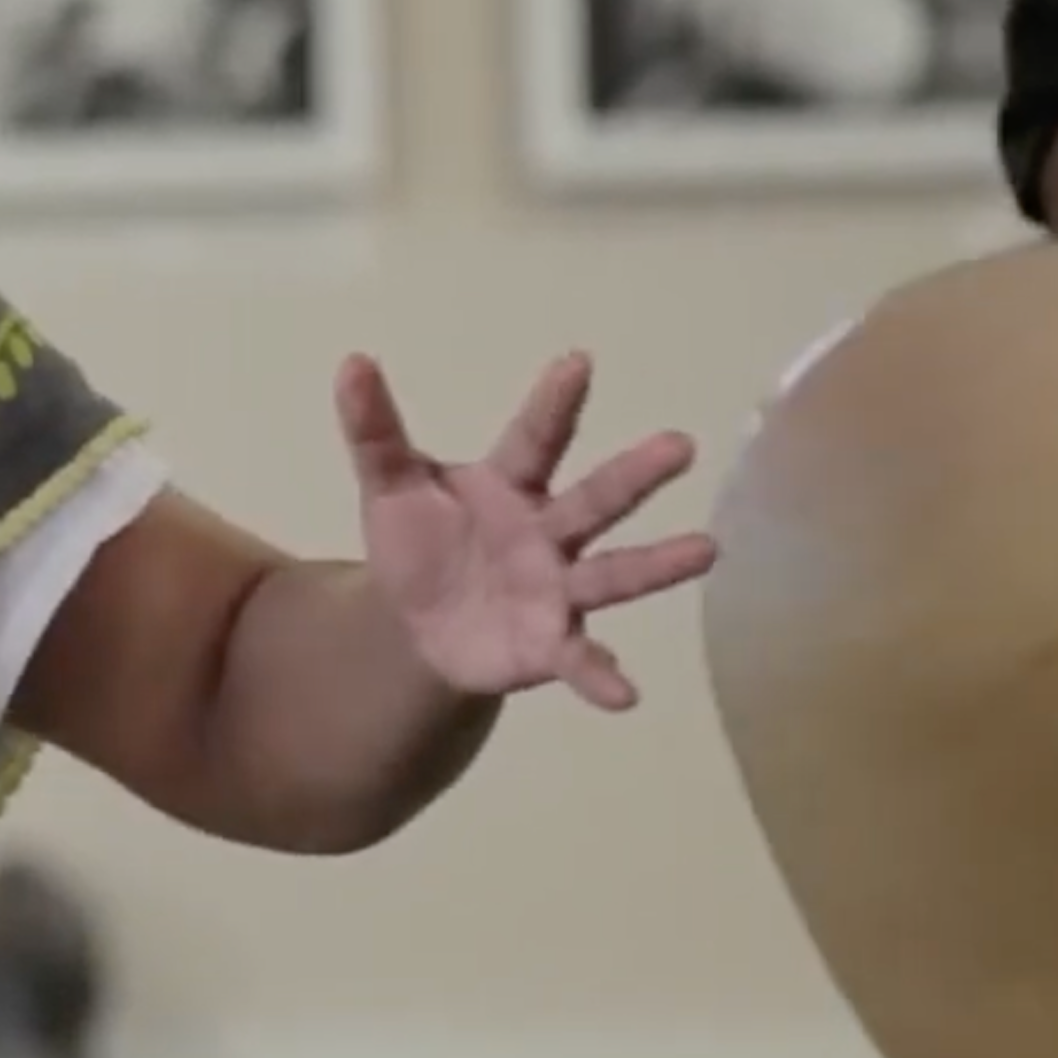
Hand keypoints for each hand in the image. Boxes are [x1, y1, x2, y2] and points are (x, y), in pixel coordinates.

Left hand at [337, 348, 714, 712]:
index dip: (554, 403)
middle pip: (595, 498)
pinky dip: (602, 675)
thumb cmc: (417, 540)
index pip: (535, 438)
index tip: (578, 361)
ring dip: (658, 565)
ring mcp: (557, 587)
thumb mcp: (389, 486)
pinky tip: (624, 696)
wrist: (414, 625)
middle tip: (681, 444)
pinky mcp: (550, 643)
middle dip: (635, 474)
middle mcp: (548, 530)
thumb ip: (374, 431)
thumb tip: (351, 361)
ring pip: (613, 573)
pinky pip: (581, 658)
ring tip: (706, 549)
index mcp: (510, 484)